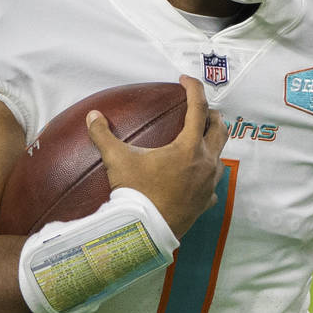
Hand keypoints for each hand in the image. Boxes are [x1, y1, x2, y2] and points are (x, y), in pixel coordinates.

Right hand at [86, 75, 227, 236]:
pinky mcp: (207, 201)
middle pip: (219, 128)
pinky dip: (206, 175)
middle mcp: (207, 162)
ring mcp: (210, 183)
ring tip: (200, 140)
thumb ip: (104, 135)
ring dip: (212, 144)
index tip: (184, 79)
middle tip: (200, 109)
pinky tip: (196, 178)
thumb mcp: (117, 161)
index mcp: (189, 146)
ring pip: (220, 155)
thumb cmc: (135, 194)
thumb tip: (92, 116)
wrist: (145, 233)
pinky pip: (212, 184)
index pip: (198, 107)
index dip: (193, 88)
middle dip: (211, 114)